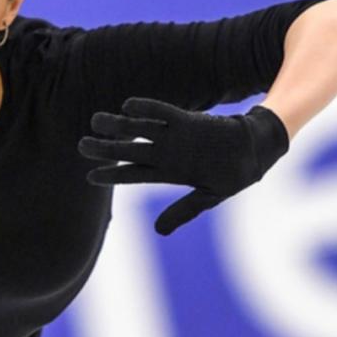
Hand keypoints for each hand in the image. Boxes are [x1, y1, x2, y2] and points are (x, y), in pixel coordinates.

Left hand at [77, 97, 289, 234]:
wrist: (255, 150)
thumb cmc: (231, 176)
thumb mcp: (207, 198)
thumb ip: (182, 211)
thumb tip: (158, 231)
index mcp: (168, 173)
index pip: (132, 174)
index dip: (112, 174)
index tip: (90, 176)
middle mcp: (166, 153)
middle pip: (129, 150)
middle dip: (105, 148)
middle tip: (81, 145)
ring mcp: (175, 136)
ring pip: (140, 130)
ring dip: (118, 125)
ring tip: (95, 121)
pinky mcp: (188, 121)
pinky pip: (163, 113)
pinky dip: (146, 108)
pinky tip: (127, 105)